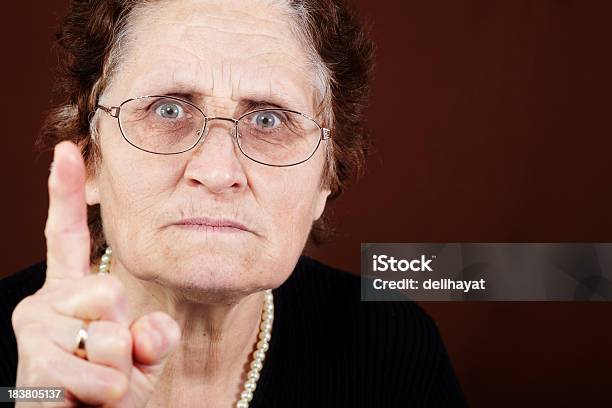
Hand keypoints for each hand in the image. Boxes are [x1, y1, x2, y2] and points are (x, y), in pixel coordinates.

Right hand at [11, 141, 180, 406]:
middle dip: (123, 335)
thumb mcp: (143, 357)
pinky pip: (101, 371)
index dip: (66, 191)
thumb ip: (154, 334)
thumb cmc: (111, 393)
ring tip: (97, 382)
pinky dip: (109, 392)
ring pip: (109, 333)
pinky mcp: (36, 361)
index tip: (68, 150)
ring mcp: (37, 327)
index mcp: (73, 291)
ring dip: (118, 370)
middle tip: (110, 361)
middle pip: (109, 290)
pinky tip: (87, 398)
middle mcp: (48, 300)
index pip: (67, 235)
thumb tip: (151, 330)